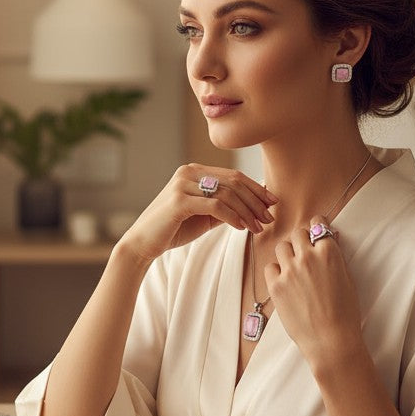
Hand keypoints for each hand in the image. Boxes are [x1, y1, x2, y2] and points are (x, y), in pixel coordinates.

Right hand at [120, 164, 276, 263]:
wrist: (142, 243)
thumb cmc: (173, 230)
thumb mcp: (204, 216)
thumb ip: (224, 207)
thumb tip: (253, 207)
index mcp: (194, 171)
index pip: (233, 176)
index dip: (255, 189)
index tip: (272, 203)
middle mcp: (188, 172)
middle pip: (233, 182)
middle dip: (255, 201)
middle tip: (269, 218)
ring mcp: (183, 184)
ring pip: (227, 194)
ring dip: (247, 212)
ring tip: (258, 228)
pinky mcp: (179, 200)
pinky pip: (215, 206)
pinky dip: (232, 217)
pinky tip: (241, 228)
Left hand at [265, 216, 364, 370]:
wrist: (331, 339)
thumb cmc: (345, 312)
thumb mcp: (347, 278)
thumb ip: (335, 256)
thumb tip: (329, 238)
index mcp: (329, 252)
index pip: (317, 223)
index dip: (316, 227)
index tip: (315, 232)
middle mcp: (307, 257)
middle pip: (297, 234)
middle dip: (301, 241)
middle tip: (305, 255)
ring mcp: (289, 271)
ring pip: (282, 247)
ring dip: (288, 254)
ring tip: (294, 269)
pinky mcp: (275, 286)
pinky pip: (270, 267)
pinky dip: (276, 271)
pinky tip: (285, 282)